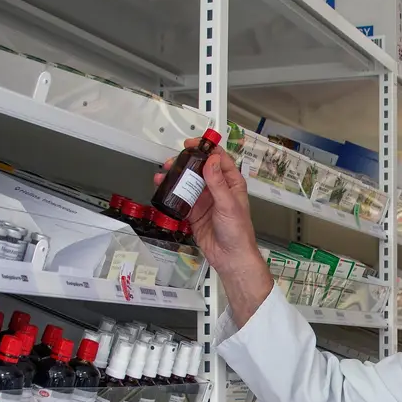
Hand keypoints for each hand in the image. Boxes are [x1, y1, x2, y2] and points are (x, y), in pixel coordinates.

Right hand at [155, 140, 257, 276]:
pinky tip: (163, 188)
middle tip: (172, 161)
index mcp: (231, 183)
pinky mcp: (194, 211)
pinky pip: (181, 198)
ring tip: (164, 173)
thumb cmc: (238, 232)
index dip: (205, 148)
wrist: (230, 257)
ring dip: (175, 176)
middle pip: (199, 168)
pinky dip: (171, 192)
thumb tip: (211, 161)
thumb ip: (218, 183)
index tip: (192, 144)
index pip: (218, 159)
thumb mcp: (228, 204)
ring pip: (188, 182)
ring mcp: (205, 199)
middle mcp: (218, 189)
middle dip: (185, 162)